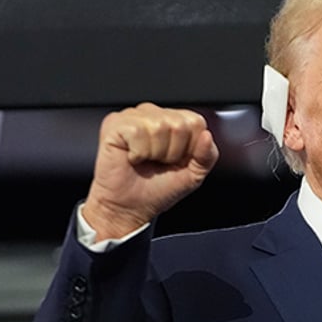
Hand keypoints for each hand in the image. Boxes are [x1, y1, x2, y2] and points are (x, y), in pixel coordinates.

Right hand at [83, 103, 219, 239]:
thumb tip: (207, 136)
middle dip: (173, 152)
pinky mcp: (114, 123)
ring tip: (147, 160)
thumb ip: (207, 155)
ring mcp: (133, 116)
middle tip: (159, 163)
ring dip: (155, 153)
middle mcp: (154, 114)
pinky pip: (138, 132)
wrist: (129, 207)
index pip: (196, 122)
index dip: (191, 147)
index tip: (178, 160)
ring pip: (159, 127)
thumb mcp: (194, 175)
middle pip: (180, 124)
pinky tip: (133, 158)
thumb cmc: (158, 189)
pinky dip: (138, 153)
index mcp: (175, 121)